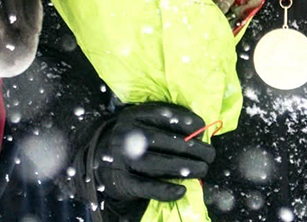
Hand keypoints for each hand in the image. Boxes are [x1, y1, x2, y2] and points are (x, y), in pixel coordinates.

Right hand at [87, 102, 215, 203]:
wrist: (95, 160)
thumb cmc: (128, 139)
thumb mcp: (139, 123)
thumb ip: (162, 123)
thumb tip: (198, 131)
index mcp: (131, 116)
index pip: (161, 115)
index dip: (184, 120)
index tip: (202, 127)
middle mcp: (125, 135)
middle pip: (162, 141)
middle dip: (191, 148)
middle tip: (210, 154)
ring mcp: (121, 159)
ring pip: (156, 164)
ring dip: (184, 168)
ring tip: (202, 169)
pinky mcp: (121, 181)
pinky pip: (146, 187)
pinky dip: (165, 190)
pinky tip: (182, 190)